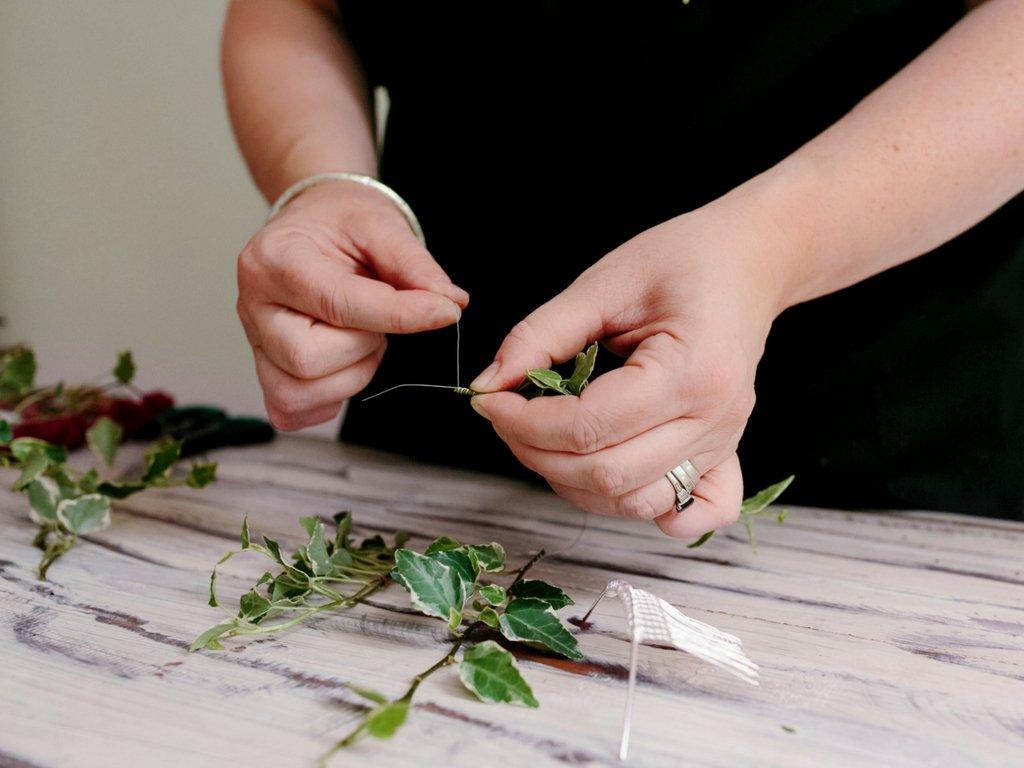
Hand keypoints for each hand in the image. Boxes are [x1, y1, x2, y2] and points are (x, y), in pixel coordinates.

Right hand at [237, 180, 468, 429]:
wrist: (315, 222)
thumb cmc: (341, 223)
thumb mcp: (382, 225)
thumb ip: (415, 266)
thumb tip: (449, 304)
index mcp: (276, 259)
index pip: (338, 304)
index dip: (398, 316)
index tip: (443, 313)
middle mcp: (254, 304)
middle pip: (308, 360)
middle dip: (362, 348)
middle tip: (376, 322)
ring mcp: (255, 343)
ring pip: (297, 393)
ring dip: (349, 376)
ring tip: (362, 339)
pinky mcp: (265, 371)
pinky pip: (290, 410)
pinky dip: (329, 397)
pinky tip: (345, 363)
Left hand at [468, 200, 787, 537]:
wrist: (748, 263)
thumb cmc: (682, 261)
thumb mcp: (603, 284)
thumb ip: (541, 335)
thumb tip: (490, 384)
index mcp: (690, 371)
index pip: (589, 427)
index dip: (524, 423)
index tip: (491, 401)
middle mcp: (714, 420)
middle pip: (608, 475)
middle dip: (538, 453)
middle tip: (508, 418)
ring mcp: (724, 443)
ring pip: (636, 501)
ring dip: (575, 483)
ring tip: (545, 439)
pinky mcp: (725, 454)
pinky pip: (690, 514)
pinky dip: (646, 510)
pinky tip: (612, 478)